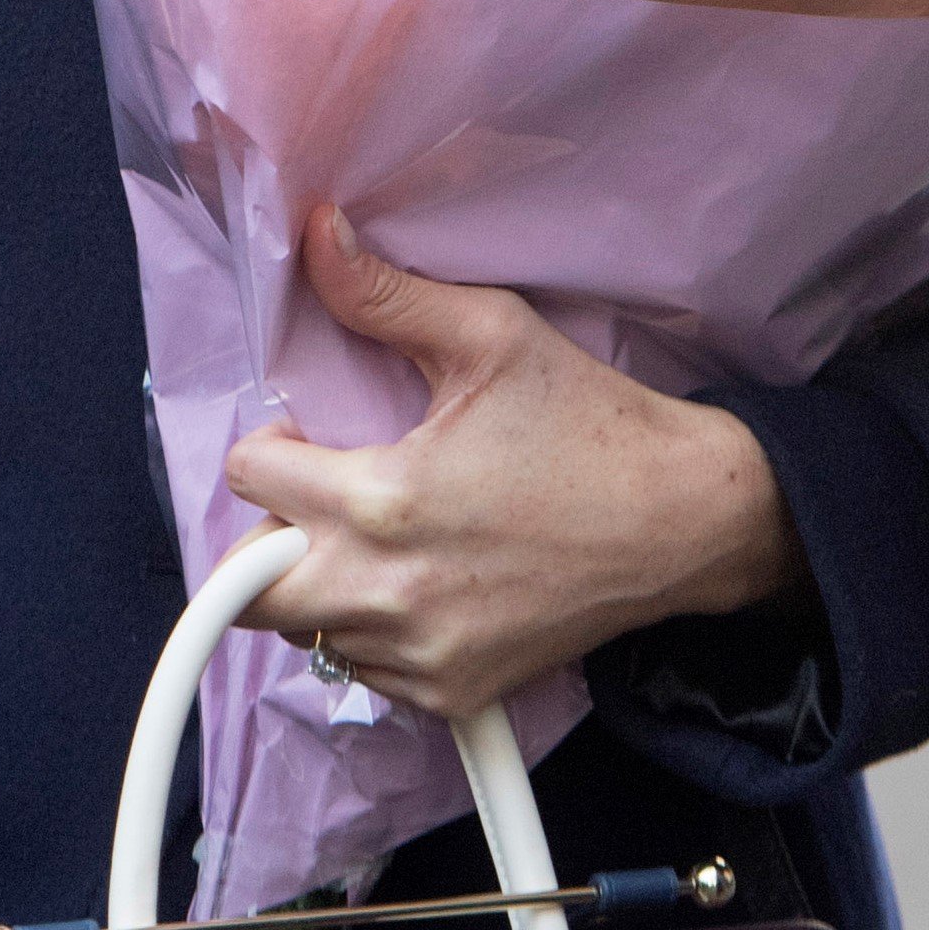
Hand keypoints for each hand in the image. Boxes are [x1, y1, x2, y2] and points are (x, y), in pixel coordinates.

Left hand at [227, 205, 804, 720]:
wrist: (682, 520)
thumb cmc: (589, 425)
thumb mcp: (488, 333)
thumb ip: (382, 293)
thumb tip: (316, 236)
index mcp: (381, 501)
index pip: (248, 477)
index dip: (272, 444)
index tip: (313, 437)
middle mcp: (387, 595)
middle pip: (246, 588)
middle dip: (268, 534)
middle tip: (322, 498)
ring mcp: (420, 657)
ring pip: (305, 631)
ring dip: (318, 584)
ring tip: (381, 536)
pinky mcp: (453, 693)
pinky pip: (365, 670)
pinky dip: (371, 630)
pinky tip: (421, 579)